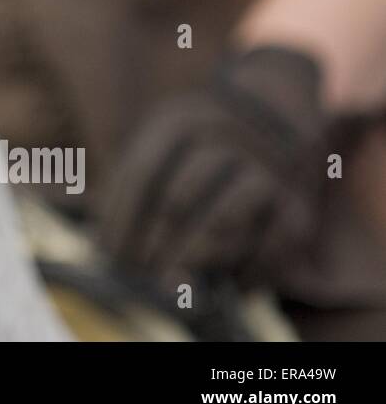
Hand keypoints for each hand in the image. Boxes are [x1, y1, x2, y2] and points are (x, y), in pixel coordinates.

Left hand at [99, 47, 327, 287]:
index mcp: (179, 122)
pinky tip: (224, 284)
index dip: (122, 220)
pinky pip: (271, 245)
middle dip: (153, 243)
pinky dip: (246, 270)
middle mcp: (223, 140)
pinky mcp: (296, 205)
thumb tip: (106, 246)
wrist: (269, 118)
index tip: (111, 253)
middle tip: (139, 272)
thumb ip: (131, 190)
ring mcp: (264, 170)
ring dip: (193, 255)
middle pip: (179, 198)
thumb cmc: (193, 149)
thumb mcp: (158, 145)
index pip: (142, 174)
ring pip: (223, 218)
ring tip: (172, 279)